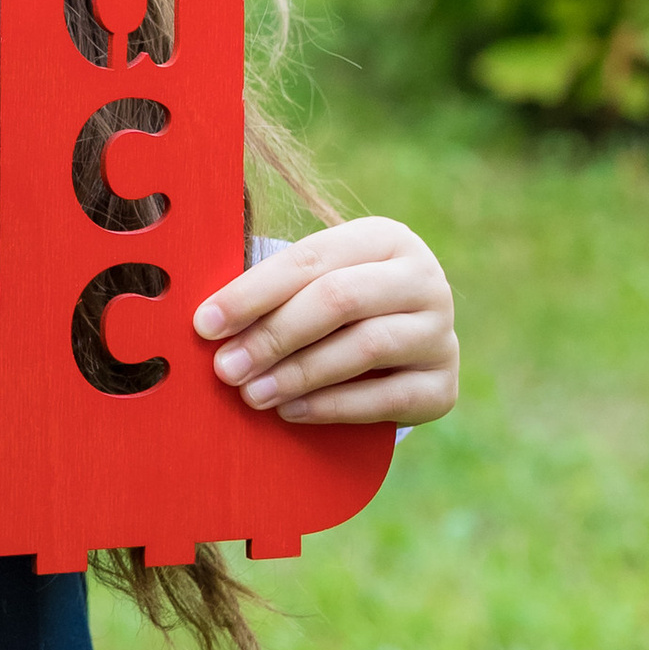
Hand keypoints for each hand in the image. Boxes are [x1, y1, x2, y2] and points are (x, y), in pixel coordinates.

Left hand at [192, 217, 458, 426]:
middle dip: (273, 335)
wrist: (396, 356)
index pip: (310, 259)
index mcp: (384, 238)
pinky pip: (388, 398)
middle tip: (225, 368)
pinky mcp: (444, 385)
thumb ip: (269, 290)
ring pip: (365, 347)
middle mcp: (423, 278)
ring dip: (298, 374)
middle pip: (339, 300)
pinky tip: (291, 412)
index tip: (205, 324)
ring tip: (252, 394)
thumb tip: (204, 318)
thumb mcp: (310, 285)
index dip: (252, 292)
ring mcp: (440, 332)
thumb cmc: (332, 312)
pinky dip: (333, 407)